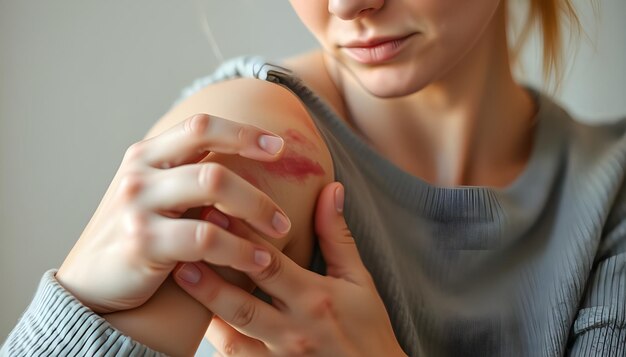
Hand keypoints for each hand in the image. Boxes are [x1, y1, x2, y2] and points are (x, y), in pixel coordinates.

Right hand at [56, 113, 292, 312]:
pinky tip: (257, 261)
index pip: (201, 127)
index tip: (280, 147)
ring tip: (279, 236)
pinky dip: (239, 249)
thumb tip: (247, 160)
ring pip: (213, 189)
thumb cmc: (137, 238)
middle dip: (257, 191)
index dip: (244, 133)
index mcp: (146, 155)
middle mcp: (140, 173)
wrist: (90, 288)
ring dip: (256, 213)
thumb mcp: (156, 197)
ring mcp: (137, 204)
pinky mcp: (141, 240)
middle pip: (214, 162)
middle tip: (283, 217)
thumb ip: (189, 176)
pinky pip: (205, 237)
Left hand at [174, 183, 406, 356]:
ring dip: (205, 305)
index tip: (214, 211)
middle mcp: (294, 329)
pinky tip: (197, 317)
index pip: (271, 264)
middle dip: (211, 271)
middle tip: (182, 243)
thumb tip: (331, 188)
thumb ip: (338, 236)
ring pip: (232, 333)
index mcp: (316, 298)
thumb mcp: (359, 280)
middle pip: (243, 299)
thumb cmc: (368, 328)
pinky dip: (215, 338)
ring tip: (180, 276)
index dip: (241, 239)